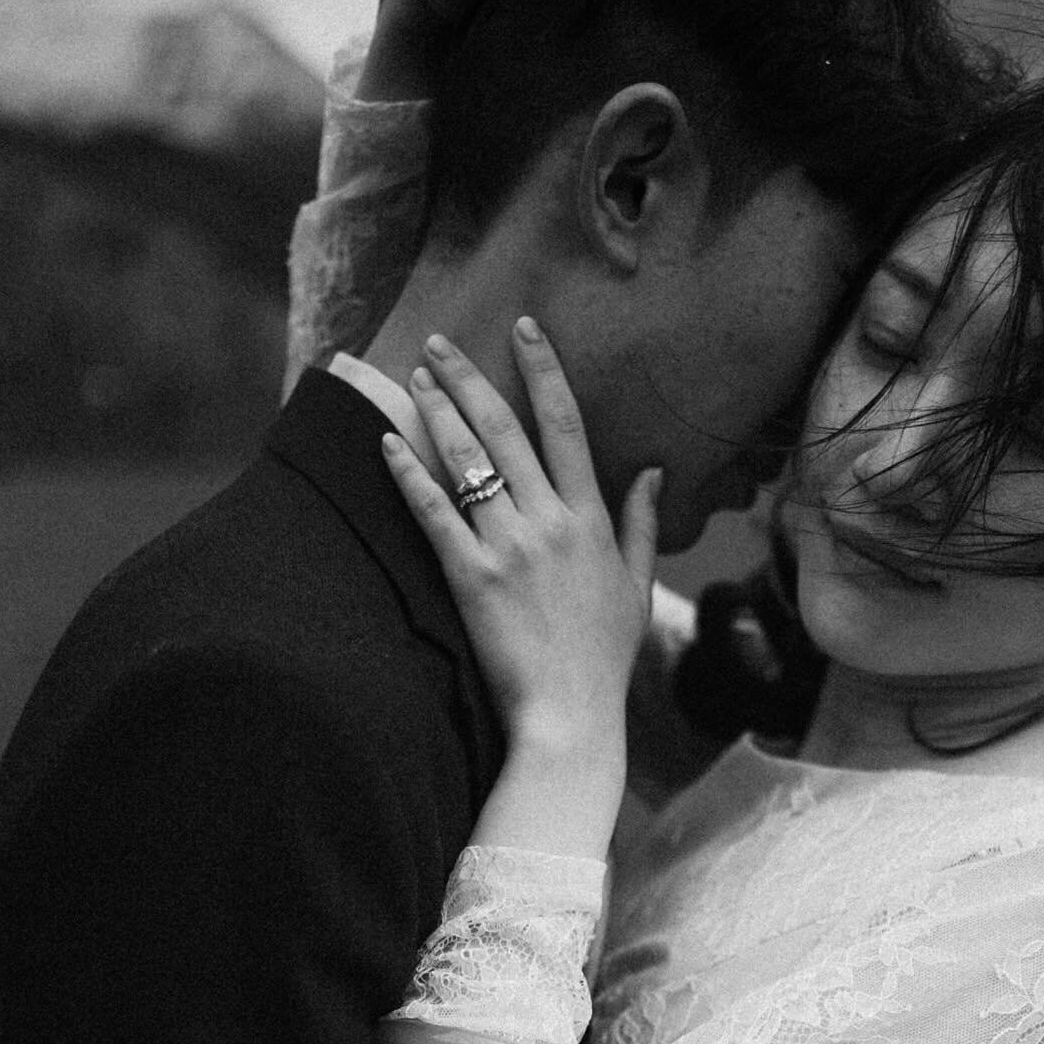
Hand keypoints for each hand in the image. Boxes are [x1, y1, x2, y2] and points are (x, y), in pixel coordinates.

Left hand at [382, 322, 659, 763]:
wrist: (569, 714)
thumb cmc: (603, 657)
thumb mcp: (637, 587)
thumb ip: (642, 525)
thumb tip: (654, 471)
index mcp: (591, 520)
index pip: (566, 426)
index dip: (543, 371)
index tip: (524, 329)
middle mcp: (549, 522)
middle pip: (505, 430)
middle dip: (470, 378)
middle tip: (441, 342)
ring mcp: (508, 547)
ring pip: (467, 460)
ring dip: (438, 412)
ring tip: (416, 378)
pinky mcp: (470, 577)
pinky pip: (433, 512)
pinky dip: (409, 473)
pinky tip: (389, 443)